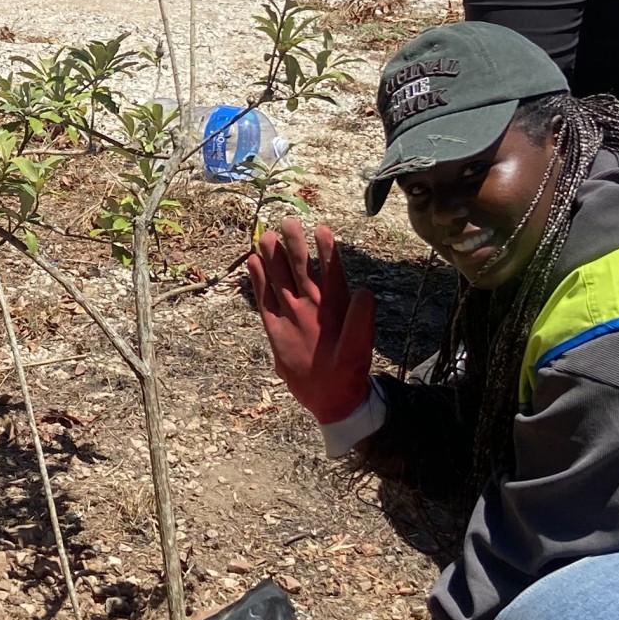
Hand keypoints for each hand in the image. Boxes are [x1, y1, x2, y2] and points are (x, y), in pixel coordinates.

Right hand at [239, 218, 375, 424]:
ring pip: (282, 280)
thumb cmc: (347, 372)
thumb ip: (360, 321)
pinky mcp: (276, 329)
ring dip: (275, 259)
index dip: (327, 251)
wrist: (330, 397)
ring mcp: (292, 315)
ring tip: (266, 236)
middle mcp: (312, 306)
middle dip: (295, 246)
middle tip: (287, 222)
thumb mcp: (358, 348)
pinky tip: (252, 263)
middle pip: (302, 270)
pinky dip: (259, 282)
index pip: (331, 273)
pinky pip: (265, 301)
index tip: (322, 228)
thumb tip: (366, 291)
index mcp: (333, 308)